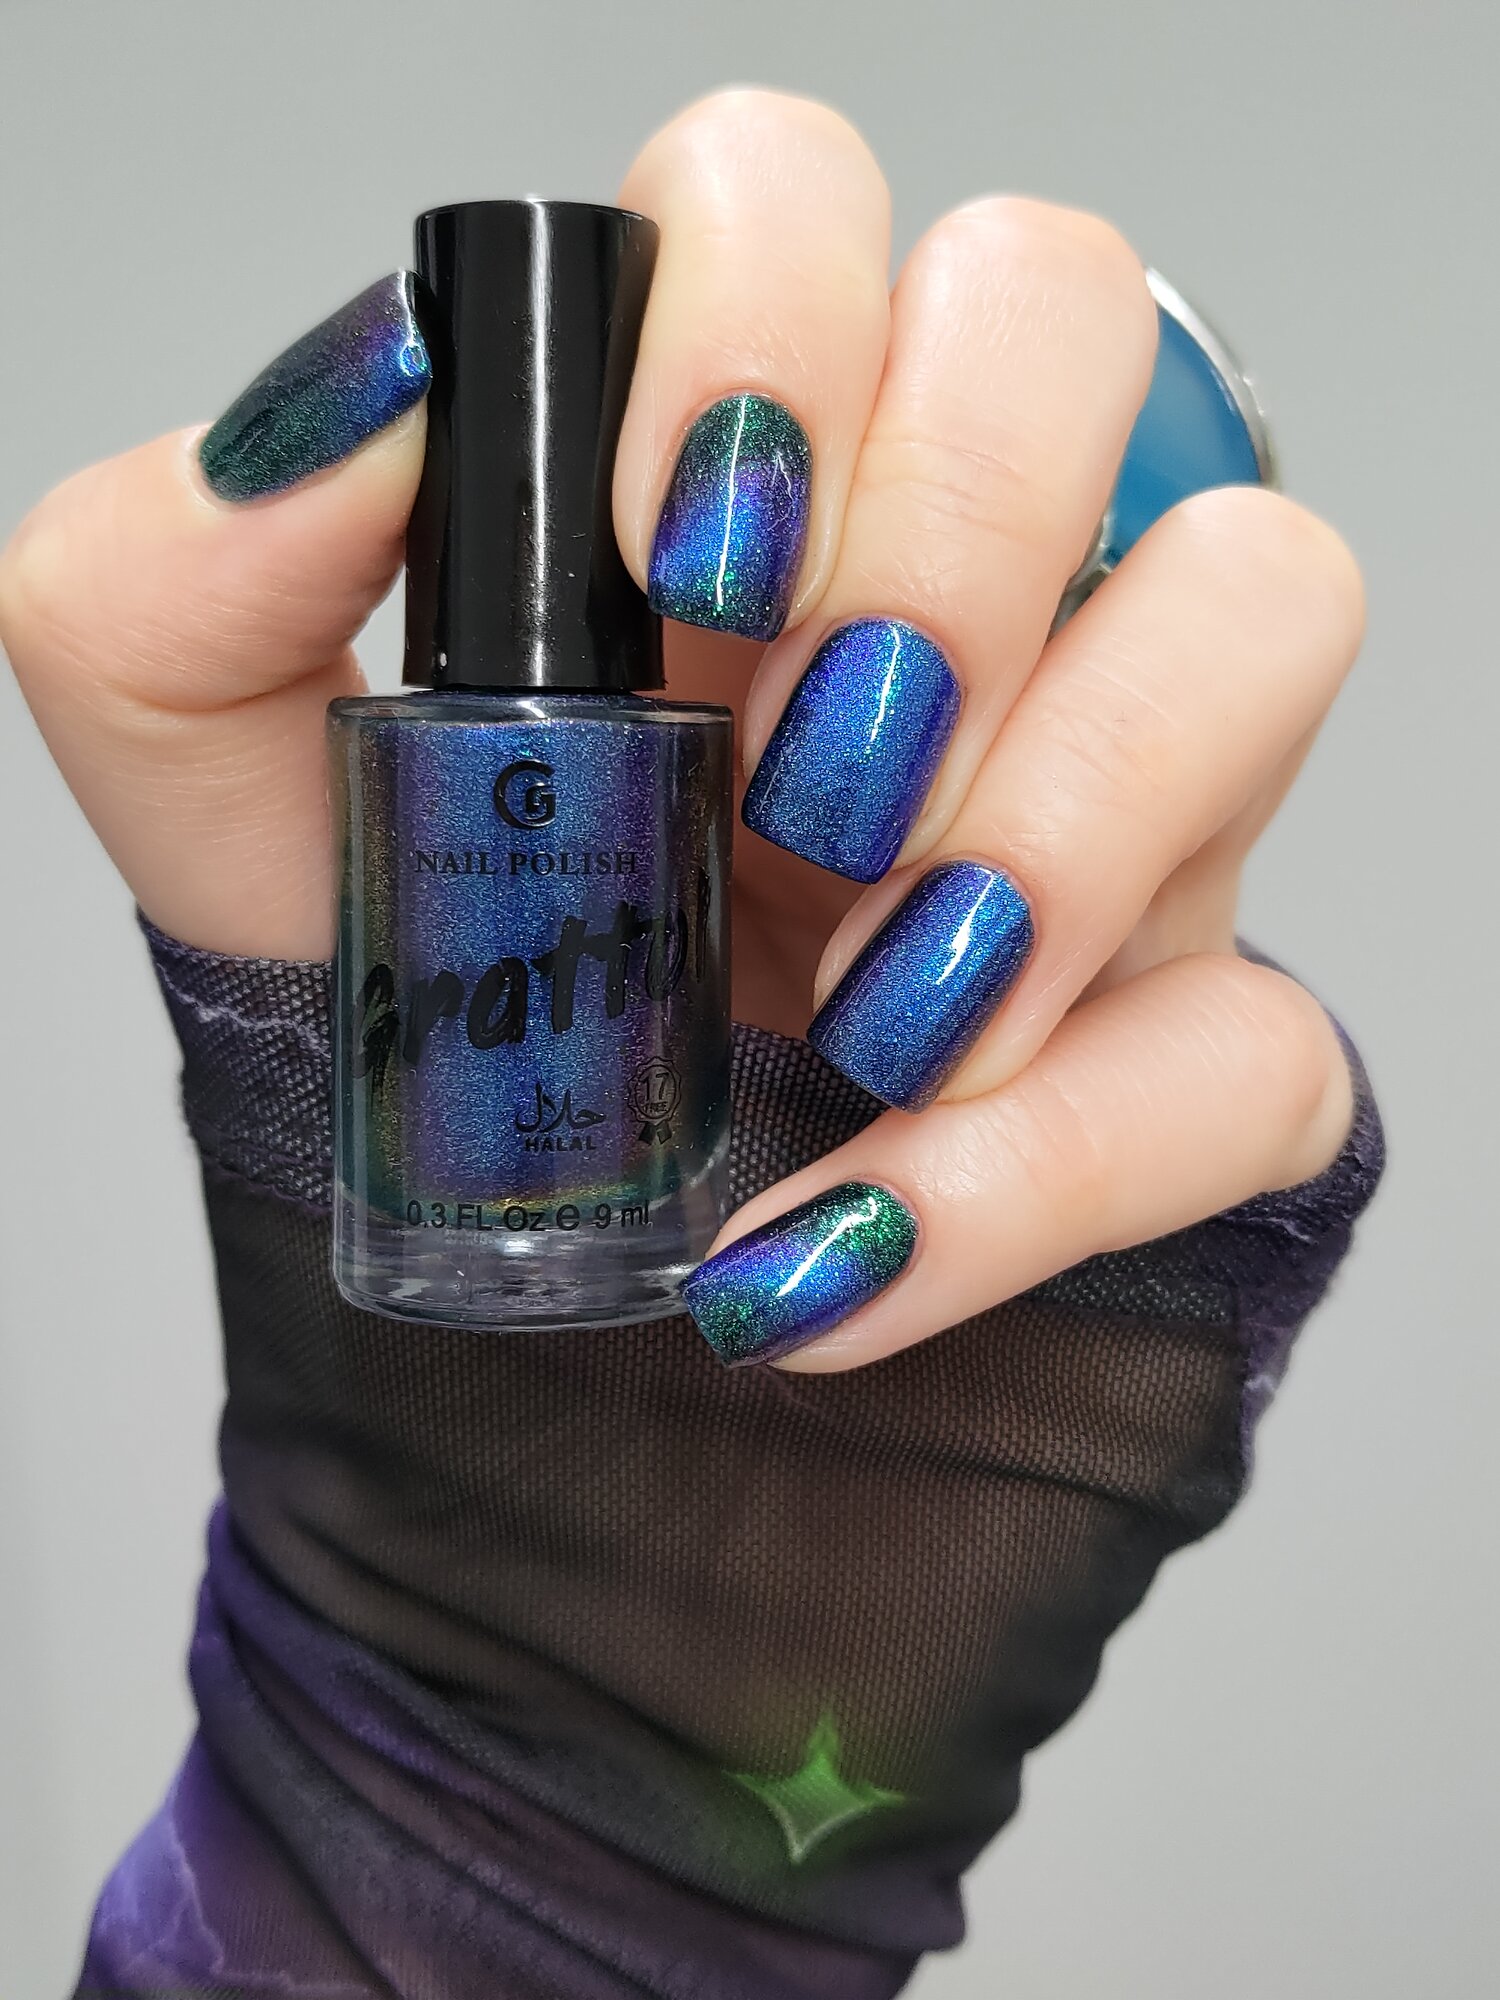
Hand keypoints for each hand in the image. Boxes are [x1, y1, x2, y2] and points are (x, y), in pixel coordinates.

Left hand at [0, 89, 1360, 1372]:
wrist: (538, 1282)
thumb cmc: (426, 1003)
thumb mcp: (229, 811)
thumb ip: (184, 592)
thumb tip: (360, 394)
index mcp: (716, 483)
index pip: (800, 201)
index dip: (771, 318)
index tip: (674, 556)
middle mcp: (937, 572)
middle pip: (1062, 315)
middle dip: (942, 540)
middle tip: (797, 779)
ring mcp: (1099, 779)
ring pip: (1264, 599)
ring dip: (1069, 813)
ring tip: (869, 1011)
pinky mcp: (1183, 1017)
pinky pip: (1253, 1040)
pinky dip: (1046, 1160)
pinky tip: (844, 1237)